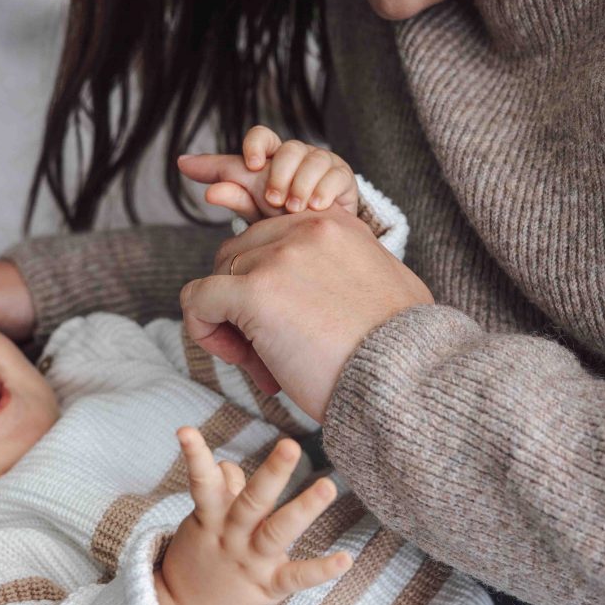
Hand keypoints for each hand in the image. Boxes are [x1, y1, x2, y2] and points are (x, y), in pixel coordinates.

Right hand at [155, 428, 351, 604]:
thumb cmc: (200, 556)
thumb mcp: (202, 521)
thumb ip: (221, 491)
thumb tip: (230, 464)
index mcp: (212, 516)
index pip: (202, 480)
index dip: (194, 455)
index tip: (185, 430)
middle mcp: (232, 535)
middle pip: (252, 500)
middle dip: (272, 472)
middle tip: (290, 445)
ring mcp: (251, 560)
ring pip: (277, 530)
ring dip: (304, 508)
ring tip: (328, 486)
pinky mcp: (267, 586)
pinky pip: (296, 577)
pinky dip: (320, 569)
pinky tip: (345, 559)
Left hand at [177, 125, 357, 221]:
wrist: (318, 240)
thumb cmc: (281, 219)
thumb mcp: (255, 208)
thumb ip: (232, 192)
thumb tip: (195, 177)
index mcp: (272, 157)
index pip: (262, 136)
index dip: (255, 145)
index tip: (251, 165)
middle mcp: (298, 155)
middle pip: (289, 149)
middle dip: (280, 175)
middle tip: (273, 201)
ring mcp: (322, 163)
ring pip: (314, 160)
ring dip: (301, 185)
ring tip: (294, 210)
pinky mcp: (343, 177)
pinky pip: (335, 175)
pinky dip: (323, 191)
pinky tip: (316, 207)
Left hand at [180, 207, 433, 422]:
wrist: (405, 381)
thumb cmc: (398, 351)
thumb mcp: (383, 285)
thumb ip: (344, 269)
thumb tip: (313, 289)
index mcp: (335, 223)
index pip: (269, 234)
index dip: (264, 277)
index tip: (280, 316)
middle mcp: (305, 228)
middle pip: (237, 254)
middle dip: (242, 301)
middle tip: (267, 350)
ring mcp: (278, 257)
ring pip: (217, 278)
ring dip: (229, 322)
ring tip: (263, 363)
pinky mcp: (255, 291)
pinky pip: (198, 299)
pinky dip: (203, 328)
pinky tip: (237, 359)